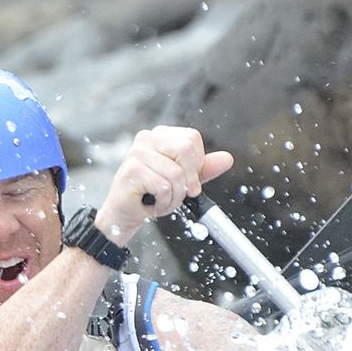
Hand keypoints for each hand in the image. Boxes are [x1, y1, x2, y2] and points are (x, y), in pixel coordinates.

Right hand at [94, 126, 234, 241]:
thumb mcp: (183, 181)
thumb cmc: (150, 195)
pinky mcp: (132, 170)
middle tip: (179, 193)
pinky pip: (164, 187)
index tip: (189, 181)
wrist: (125, 214)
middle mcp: (147, 138)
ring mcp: (137, 153)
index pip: (192, 139)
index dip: (195, 164)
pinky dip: (163, 202)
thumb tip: (227, 159)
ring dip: (174, 196)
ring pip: (176, 174)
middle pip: (186, 150)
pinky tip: (151, 203)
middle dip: (188, 179)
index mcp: (161, 136)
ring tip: (161, 200)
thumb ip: (203, 169)